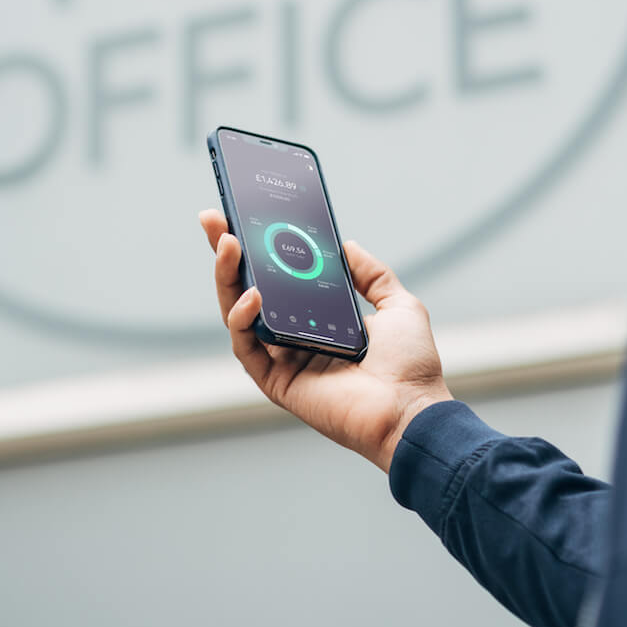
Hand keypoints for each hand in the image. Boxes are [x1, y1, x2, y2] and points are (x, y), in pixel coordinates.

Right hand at [199, 210, 452, 471]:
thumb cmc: (411, 366)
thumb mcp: (398, 305)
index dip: (257, 249)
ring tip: (228, 245)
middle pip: (247, 291)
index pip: (278, 279)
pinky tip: (252, 295)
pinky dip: (243, 320)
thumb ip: (372, 275)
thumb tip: (346, 245)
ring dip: (227, 278)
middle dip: (226, 255)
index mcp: (319, 320)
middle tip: (213, 221)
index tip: (241, 216)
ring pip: (237, 316)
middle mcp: (295, 338)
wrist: (412, 410)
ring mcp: (282, 361)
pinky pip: (247, 348)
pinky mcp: (276, 383)